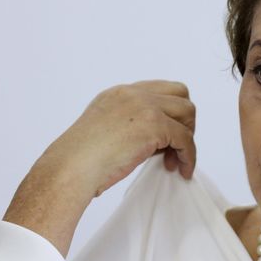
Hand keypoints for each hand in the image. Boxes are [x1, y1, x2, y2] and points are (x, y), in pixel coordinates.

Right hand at [38, 79, 196, 199]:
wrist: (70, 169)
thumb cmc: (80, 161)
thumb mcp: (105, 131)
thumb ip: (129, 125)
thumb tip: (153, 139)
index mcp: (120, 94)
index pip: (160, 90)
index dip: (170, 112)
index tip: (166, 137)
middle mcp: (133, 93)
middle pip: (180, 94)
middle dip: (184, 120)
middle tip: (175, 147)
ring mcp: (144, 106)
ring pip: (187, 112)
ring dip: (188, 137)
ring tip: (176, 161)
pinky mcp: (154, 125)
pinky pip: (186, 138)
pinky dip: (189, 156)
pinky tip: (183, 171)